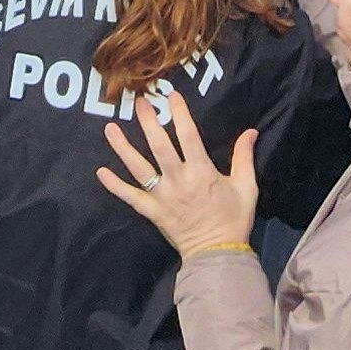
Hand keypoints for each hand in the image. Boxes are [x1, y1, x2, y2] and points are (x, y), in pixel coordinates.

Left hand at [96, 92, 257, 257]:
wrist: (218, 253)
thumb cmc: (234, 218)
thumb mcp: (247, 187)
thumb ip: (244, 157)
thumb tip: (250, 131)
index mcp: (201, 172)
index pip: (188, 135)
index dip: (179, 114)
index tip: (171, 96)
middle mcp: (178, 180)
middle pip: (158, 146)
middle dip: (147, 122)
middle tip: (139, 102)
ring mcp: (162, 197)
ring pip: (138, 168)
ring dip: (123, 148)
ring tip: (110, 128)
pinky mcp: (152, 212)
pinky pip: (130, 197)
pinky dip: (115, 186)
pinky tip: (101, 172)